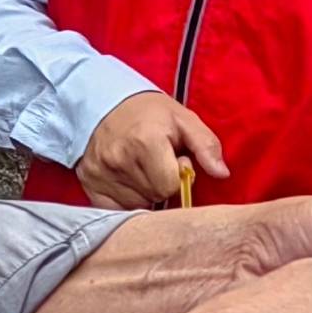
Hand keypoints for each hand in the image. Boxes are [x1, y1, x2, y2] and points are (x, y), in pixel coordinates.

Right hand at [76, 90, 225, 208]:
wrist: (103, 103)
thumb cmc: (149, 112)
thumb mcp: (184, 119)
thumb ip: (206, 145)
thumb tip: (222, 173)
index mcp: (145, 141)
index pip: (171, 185)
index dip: (177, 174)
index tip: (173, 159)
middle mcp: (119, 159)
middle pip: (154, 196)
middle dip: (161, 183)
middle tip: (156, 162)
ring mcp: (101, 173)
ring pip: (136, 204)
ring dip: (144, 192)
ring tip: (140, 169)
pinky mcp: (89, 184)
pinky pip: (115, 209)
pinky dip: (125, 200)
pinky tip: (127, 181)